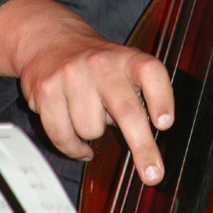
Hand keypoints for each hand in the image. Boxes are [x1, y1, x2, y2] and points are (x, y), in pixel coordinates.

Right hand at [0, 0, 173, 185]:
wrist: (49, 38)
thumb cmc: (94, 62)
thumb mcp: (122, 65)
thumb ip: (138, 92)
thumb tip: (152, 135)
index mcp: (126, 58)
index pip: (150, 72)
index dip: (161, 97)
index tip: (165, 123)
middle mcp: (101, 64)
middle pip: (126, 110)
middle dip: (142, 146)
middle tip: (153, 174)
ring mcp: (72, 75)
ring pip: (92, 129)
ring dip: (93, 134)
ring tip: (89, 115)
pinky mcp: (47, 90)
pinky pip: (63, 136)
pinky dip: (73, 148)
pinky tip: (79, 144)